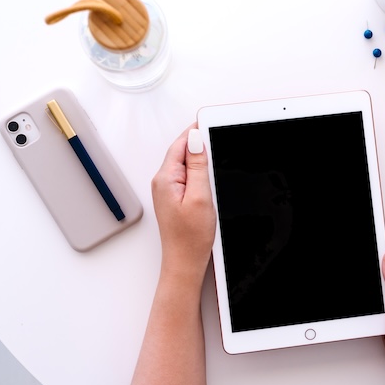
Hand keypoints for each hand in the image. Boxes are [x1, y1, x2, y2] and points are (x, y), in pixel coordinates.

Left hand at [151, 125, 215, 285]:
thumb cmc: (191, 237)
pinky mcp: (175, 197)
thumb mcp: (199, 196)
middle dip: (201, 143)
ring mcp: (168, 189)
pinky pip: (187, 176)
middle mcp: (163, 181)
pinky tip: (211, 179)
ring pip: (186, 163)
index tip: (213, 122)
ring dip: (201, 159)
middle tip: (221, 138)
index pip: (181, 143)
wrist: (184, 262)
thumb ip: (197, 166)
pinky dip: (200, 172)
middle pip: (183, 151)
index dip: (197, 131)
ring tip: (218, 162)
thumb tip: (195, 138)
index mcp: (166, 178)